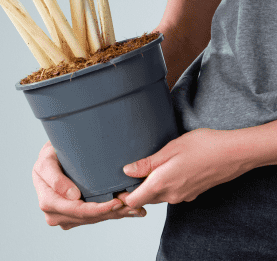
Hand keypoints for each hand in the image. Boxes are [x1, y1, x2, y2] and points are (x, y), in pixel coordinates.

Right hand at [32, 141, 145, 228]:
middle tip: (133, 206)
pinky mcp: (74, 218)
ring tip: (136, 208)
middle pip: (88, 218)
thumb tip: (73, 196)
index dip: (97, 208)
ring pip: (94, 220)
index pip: (75, 210)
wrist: (50, 159)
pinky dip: (112, 214)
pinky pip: (94, 218)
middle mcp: (54, 214)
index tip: (117, 202)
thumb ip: (54, 177)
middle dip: (111, 212)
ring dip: (115, 215)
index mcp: (47, 201)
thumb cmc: (49, 157)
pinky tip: (128, 211)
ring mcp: (65, 218)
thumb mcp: (46, 161)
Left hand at [119, 128, 250, 208]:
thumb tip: (126, 172)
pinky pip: (171, 192)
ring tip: (141, 169)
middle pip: (145, 198)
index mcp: (162, 184)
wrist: (232, 154)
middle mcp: (172, 195)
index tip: (114, 184)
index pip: (135, 200)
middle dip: (134, 190)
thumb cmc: (201, 146)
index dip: (122, 195)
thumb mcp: (169, 150)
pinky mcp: (192, 192)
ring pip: (159, 195)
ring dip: (148, 186)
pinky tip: (164, 169)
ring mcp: (184, 196)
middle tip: (123, 174)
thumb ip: (147, 164)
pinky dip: (163, 184)